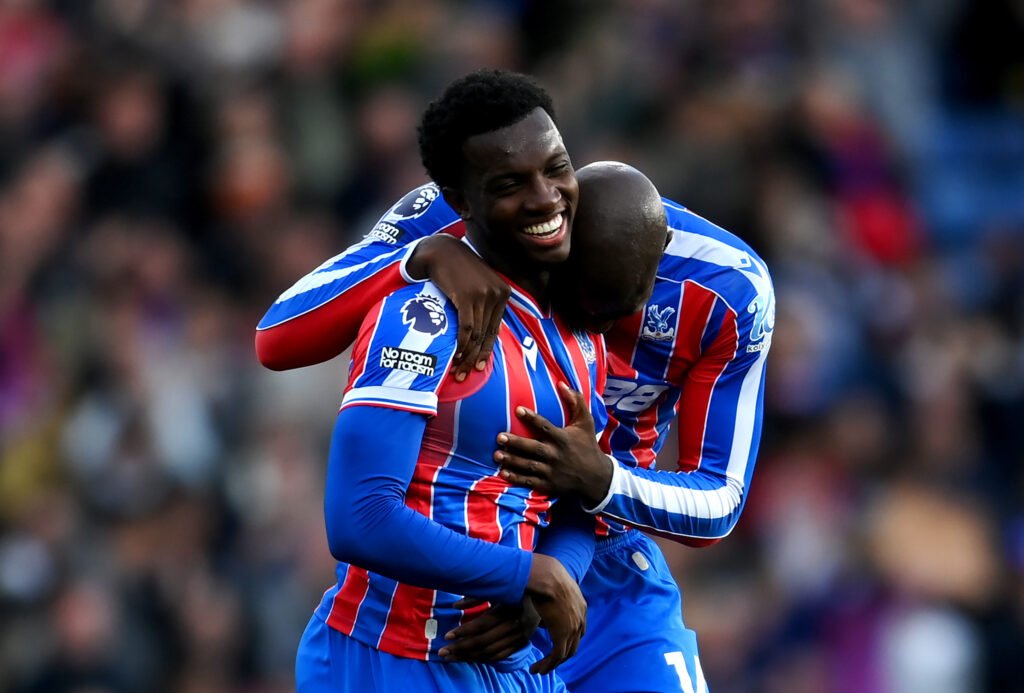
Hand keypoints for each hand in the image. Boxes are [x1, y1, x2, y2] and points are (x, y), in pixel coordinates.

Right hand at [407, 234, 509, 381]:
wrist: (440, 251)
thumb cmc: (457, 269)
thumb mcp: (479, 283)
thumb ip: (487, 305)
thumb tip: (493, 332)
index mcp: (503, 292)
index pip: (495, 329)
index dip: (486, 350)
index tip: (478, 366)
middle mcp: (497, 294)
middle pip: (486, 334)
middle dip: (475, 358)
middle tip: (465, 375)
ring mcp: (483, 295)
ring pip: (476, 334)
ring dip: (466, 355)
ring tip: (456, 369)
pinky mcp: (467, 297)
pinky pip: (466, 328)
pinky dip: (461, 344)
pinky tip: (454, 355)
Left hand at [437, 596, 540, 662]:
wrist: (547, 596)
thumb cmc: (516, 589)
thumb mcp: (498, 589)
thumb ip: (476, 596)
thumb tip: (455, 605)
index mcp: (508, 609)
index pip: (482, 625)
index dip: (464, 631)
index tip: (447, 635)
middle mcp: (515, 625)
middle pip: (484, 641)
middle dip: (461, 648)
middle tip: (443, 652)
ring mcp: (520, 637)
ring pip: (490, 652)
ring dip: (469, 656)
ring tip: (451, 658)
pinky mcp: (522, 643)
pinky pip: (500, 655)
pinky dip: (484, 659)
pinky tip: (470, 658)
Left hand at [495, 382, 613, 504]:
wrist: (596, 477)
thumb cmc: (587, 445)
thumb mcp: (586, 422)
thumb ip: (575, 401)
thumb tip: (561, 383)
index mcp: (563, 438)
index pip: (545, 426)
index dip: (532, 418)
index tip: (518, 410)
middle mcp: (556, 455)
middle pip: (533, 448)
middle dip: (516, 443)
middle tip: (499, 437)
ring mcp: (551, 471)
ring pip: (529, 466)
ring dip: (512, 461)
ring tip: (496, 455)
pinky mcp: (548, 484)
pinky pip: (530, 482)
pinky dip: (516, 478)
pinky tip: (503, 473)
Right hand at [525, 554, 586, 674]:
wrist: (547, 576)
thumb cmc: (546, 574)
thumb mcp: (554, 585)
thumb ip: (553, 594)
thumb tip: (541, 598)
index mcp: (581, 606)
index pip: (578, 629)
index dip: (568, 638)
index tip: (556, 643)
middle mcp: (580, 618)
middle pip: (574, 644)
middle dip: (561, 655)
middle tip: (549, 661)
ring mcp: (573, 627)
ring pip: (565, 653)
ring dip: (552, 663)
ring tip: (539, 669)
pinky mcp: (562, 634)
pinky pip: (556, 656)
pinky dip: (548, 664)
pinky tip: (537, 668)